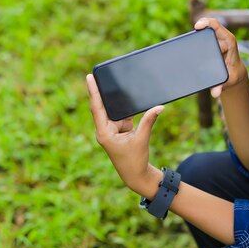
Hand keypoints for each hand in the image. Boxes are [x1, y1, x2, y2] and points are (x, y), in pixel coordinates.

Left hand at [86, 74, 163, 195]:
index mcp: (104, 132)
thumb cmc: (134, 160)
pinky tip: (127, 96)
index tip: (89, 77)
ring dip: (116, 99)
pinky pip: (121, 114)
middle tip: (100, 72)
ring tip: (116, 82)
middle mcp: (104, 129)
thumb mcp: (142, 139)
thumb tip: (159, 106)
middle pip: (102, 106)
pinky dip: (125, 108)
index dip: (94, 91)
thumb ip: (149, 121)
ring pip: (113, 110)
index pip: (97, 107)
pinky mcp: (119, 130)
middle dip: (102, 91)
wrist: (135, 176)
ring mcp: (111, 129)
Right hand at [194, 18, 247, 97]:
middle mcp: (224, 41)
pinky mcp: (213, 43)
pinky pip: (206, 35)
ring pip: (209, 30)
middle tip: (194, 30)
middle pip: (214, 28)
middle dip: (203, 25)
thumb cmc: (232, 76)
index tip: (198, 26)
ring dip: (200, 30)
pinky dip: (198, 34)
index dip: (210, 24)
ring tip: (188, 36)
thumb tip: (215, 93)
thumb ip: (222, 86)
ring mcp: (218, 41)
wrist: (234, 74)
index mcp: (230, 46)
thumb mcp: (228, 82)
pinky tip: (188, 37)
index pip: (222, 31)